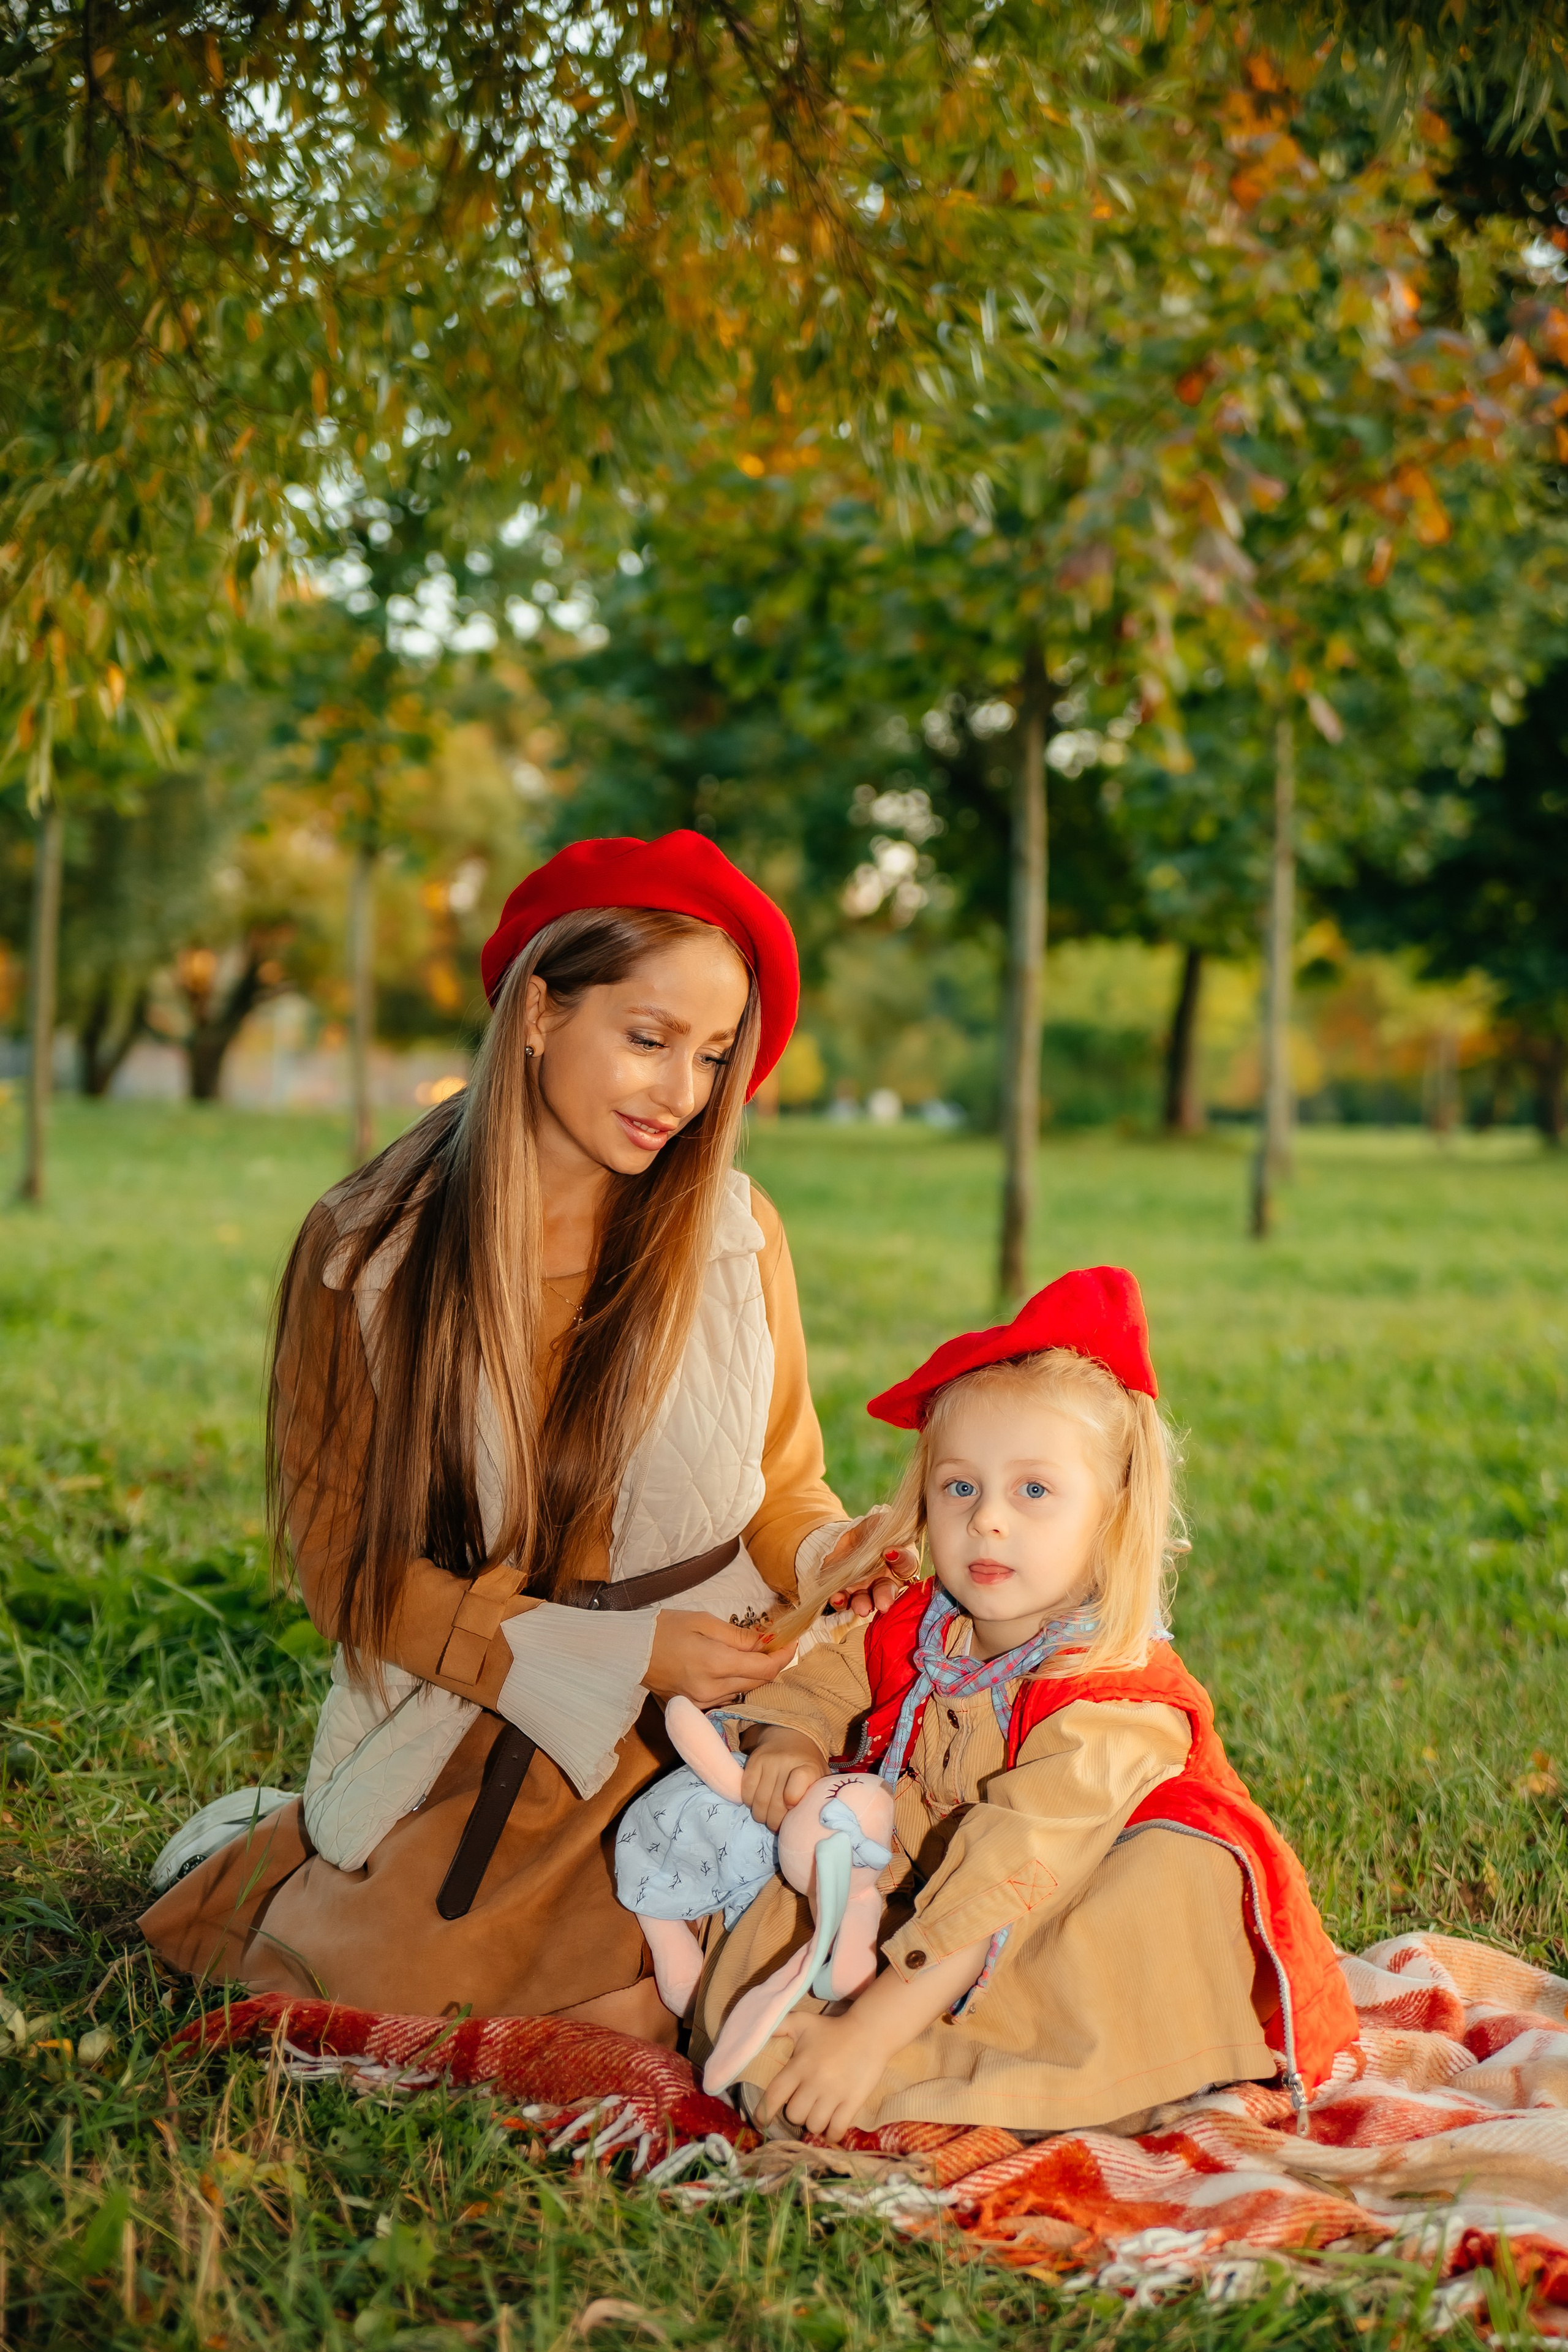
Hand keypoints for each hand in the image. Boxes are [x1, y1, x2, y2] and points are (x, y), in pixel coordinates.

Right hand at [644, 1612, 791, 1707]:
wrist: (629, 1651)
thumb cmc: (665, 1628)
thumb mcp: (704, 1621)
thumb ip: (738, 1635)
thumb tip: (766, 1641)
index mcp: (715, 1663)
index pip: (764, 1668)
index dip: (783, 1656)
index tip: (792, 1642)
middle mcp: (712, 1689)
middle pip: (758, 1682)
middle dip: (771, 1664)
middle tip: (776, 1645)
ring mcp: (703, 1702)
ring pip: (743, 1692)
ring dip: (754, 1675)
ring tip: (753, 1654)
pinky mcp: (695, 1707)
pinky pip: (726, 1697)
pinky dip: (736, 1684)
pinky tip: (732, 1669)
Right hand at [740, 1727, 826, 1830]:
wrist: (790, 1736)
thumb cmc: (808, 1764)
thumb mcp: (820, 1776)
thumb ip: (818, 1795)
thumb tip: (814, 1823)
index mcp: (808, 1768)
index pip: (796, 1789)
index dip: (792, 1803)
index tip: (793, 1809)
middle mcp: (787, 1763)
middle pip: (775, 1803)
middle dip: (774, 1822)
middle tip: (777, 1826)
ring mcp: (768, 1761)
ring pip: (758, 1801)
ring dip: (761, 1816)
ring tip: (767, 1817)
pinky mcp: (754, 1761)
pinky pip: (746, 1791)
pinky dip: (749, 1803)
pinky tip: (757, 1803)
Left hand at [761, 2007, 893, 2143]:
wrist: (869, 2032)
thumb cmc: (832, 2029)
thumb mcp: (802, 2022)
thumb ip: (778, 2026)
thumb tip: (755, 2032)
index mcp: (799, 2065)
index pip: (775, 2095)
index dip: (764, 2112)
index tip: (760, 2121)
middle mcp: (814, 2082)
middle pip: (795, 2115)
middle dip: (796, 2115)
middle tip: (803, 2107)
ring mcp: (835, 2094)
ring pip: (814, 2125)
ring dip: (814, 2124)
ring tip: (818, 2115)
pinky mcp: (853, 2101)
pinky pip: (837, 2129)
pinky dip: (831, 2134)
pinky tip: (831, 2128)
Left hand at [824, 1517, 920, 1618]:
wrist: (844, 1538)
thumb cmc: (870, 1531)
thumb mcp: (882, 1524)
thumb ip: (891, 1530)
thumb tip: (893, 1541)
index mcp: (899, 1564)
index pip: (906, 1564)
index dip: (900, 1559)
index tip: (890, 1552)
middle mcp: (884, 1581)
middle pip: (887, 1592)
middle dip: (885, 1598)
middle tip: (883, 1603)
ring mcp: (864, 1590)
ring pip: (866, 1602)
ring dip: (863, 1605)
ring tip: (862, 1608)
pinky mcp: (844, 1593)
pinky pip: (843, 1601)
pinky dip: (840, 1602)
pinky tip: (838, 1598)